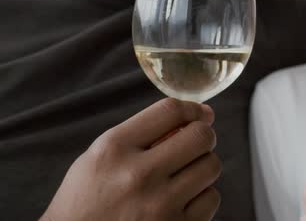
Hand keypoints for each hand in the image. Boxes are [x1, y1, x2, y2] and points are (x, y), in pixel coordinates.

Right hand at [40, 98, 220, 220]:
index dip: (193, 108)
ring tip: (185, 175)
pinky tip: (183, 200)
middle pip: (200, 136)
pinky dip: (202, 197)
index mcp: (114, 149)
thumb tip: (197, 115)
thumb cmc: (86, 202)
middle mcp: (138, 175)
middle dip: (203, 137)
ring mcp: (159, 205)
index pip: (170, 111)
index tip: (200, 114)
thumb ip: (141, 133)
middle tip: (196, 146)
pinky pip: (211, 198)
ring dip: (203, 167)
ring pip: (211, 166)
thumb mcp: (98, 158)